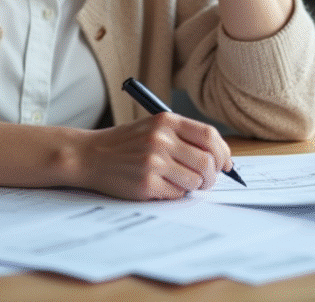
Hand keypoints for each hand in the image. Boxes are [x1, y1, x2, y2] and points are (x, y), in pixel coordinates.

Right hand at [70, 112, 233, 200]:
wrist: (89, 155)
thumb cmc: (125, 143)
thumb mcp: (154, 127)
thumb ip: (184, 137)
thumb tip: (221, 159)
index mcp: (166, 120)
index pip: (210, 136)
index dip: (223, 152)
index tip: (225, 164)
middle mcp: (161, 139)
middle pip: (207, 161)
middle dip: (213, 176)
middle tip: (207, 181)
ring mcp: (153, 162)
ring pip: (194, 180)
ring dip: (193, 186)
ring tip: (180, 182)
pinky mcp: (145, 183)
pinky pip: (177, 193)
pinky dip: (175, 193)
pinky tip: (161, 186)